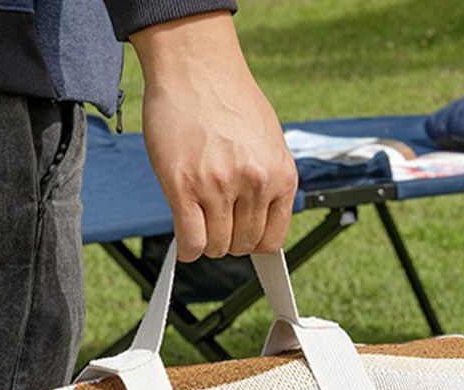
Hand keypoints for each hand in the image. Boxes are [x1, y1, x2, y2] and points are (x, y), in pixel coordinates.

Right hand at [131, 11, 297, 261]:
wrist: (196, 65)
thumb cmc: (229, 99)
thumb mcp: (268, 143)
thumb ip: (268, 183)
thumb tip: (260, 223)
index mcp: (280, 175)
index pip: (272, 240)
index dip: (254, 244)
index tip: (241, 237)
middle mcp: (254, 183)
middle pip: (242, 246)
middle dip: (228, 242)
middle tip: (216, 224)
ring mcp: (218, 186)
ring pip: (216, 247)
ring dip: (206, 243)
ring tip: (199, 221)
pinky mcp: (183, 186)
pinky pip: (190, 240)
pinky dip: (188, 249)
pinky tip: (186, 239)